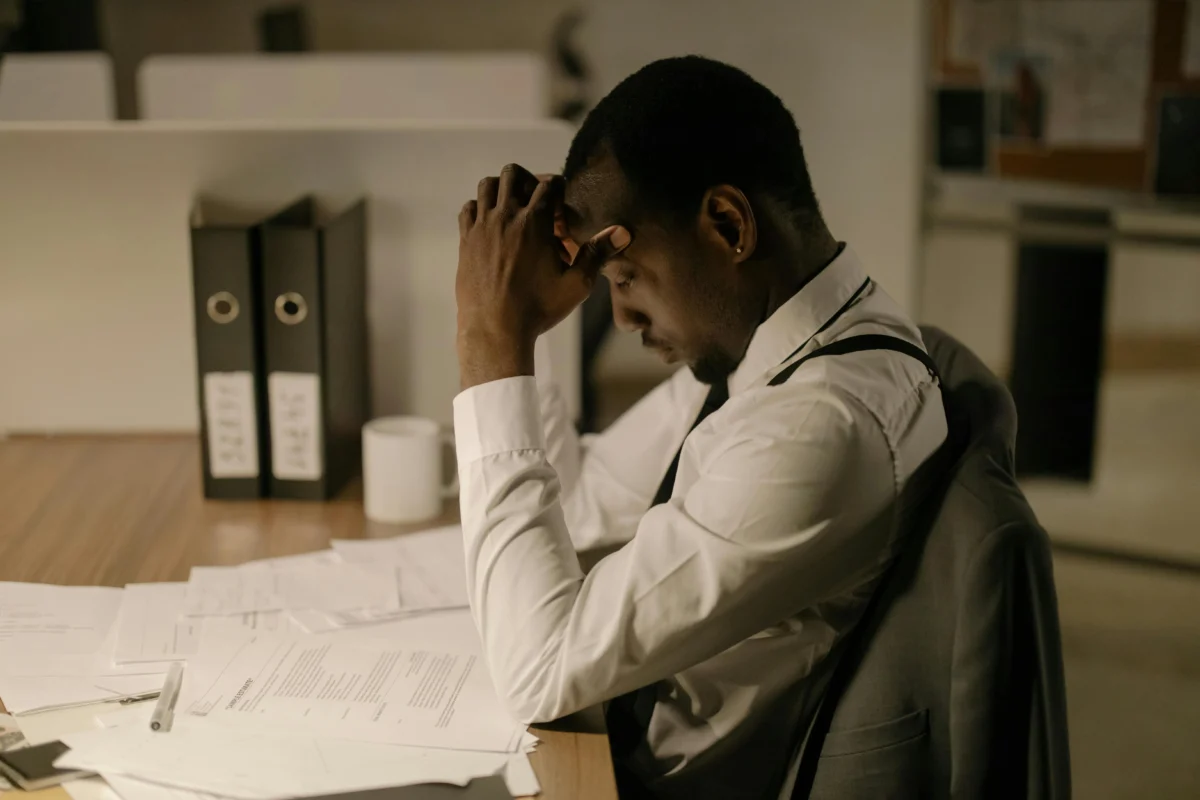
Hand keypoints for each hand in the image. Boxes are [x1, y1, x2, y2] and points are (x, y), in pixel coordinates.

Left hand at [456, 163, 629, 388]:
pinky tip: (491, 224)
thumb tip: (623, 232)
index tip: (561, 205)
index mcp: (535, 222)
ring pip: (488, 185)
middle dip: (528, 180)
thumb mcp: (576, 284)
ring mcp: (483, 227)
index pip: (548, 183)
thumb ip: (597, 253)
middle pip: (513, 174)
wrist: (495, 330)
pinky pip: (468, 208)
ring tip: (514, 208)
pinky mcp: (467, 240)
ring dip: (502, 189)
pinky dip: (480, 208)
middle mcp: (506, 216)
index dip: (558, 189)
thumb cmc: (538, 308)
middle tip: (537, 201)